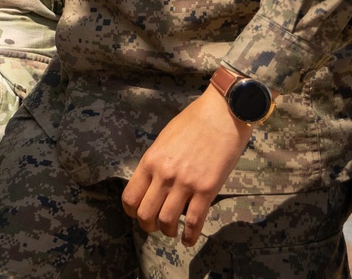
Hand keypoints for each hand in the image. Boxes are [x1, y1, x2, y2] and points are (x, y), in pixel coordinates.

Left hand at [122, 87, 252, 246]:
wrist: (221, 113)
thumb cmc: (193, 121)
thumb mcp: (165, 138)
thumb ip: (157, 162)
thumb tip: (152, 182)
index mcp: (151, 160)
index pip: (130, 197)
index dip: (132, 212)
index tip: (139, 214)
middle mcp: (164, 174)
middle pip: (145, 214)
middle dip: (148, 225)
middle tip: (156, 225)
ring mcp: (185, 183)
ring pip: (167, 222)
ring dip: (168, 231)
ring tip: (173, 231)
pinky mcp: (206, 189)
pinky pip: (194, 222)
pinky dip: (189, 236)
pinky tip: (188, 239)